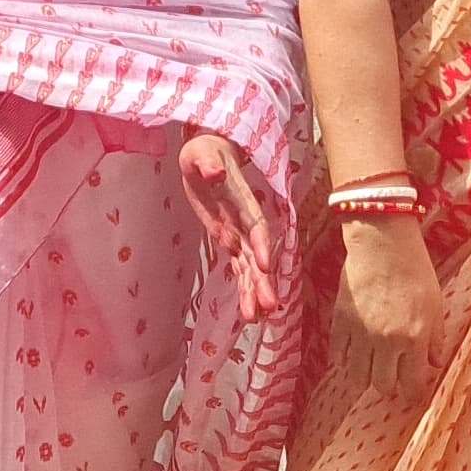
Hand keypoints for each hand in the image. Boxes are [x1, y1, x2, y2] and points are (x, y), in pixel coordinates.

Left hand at [181, 133, 286, 324]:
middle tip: (269, 306)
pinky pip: (239, 267)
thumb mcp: (201, 153)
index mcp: (243, 200)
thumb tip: (214, 171)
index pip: (256, 224)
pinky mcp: (229, 239)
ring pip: (250, 267)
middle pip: (258, 254)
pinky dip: (244, 287)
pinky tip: (249, 311)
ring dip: (254, 291)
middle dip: (262, 280)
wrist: (209, 155)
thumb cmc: (204, 152)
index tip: (264, 265)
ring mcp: (238, 233)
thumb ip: (208, 163)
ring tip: (256, 318)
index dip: (261, 244)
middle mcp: (245, 221)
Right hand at [332, 215, 452, 397]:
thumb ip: (435, 340)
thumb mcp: (436, 305)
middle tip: (393, 379)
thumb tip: (433, 365)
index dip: (413, 394)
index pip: (412, 385)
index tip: (413, 393)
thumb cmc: (415, 270)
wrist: (383, 242)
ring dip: (366, 377)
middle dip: (390, 388)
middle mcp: (386, 342)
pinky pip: (338, 356)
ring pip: (357, 377)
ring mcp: (361, 333)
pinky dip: (345, 361)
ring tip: (371, 369)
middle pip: (383, 386)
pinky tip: (353, 356)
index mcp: (414, 339)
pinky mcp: (340, 321)